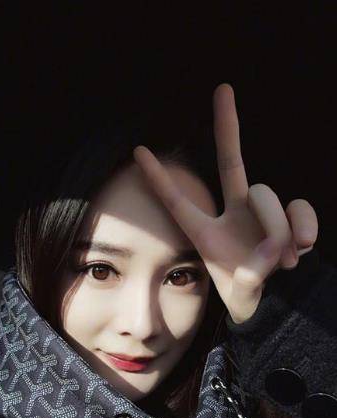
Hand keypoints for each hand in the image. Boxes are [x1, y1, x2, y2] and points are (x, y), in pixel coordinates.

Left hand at [132, 83, 318, 323]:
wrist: (272, 305)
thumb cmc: (243, 296)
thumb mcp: (238, 293)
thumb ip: (251, 276)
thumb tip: (275, 247)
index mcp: (204, 233)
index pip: (177, 201)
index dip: (159, 178)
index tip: (138, 151)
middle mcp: (233, 214)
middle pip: (232, 161)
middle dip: (226, 124)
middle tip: (222, 88)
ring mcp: (262, 213)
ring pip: (269, 197)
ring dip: (279, 231)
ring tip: (281, 262)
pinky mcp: (290, 217)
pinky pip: (300, 208)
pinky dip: (304, 225)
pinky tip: (300, 249)